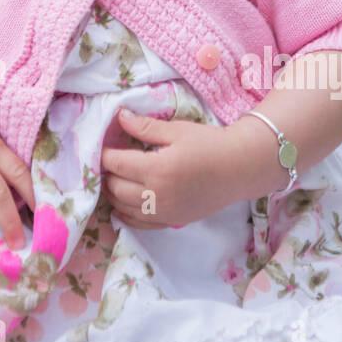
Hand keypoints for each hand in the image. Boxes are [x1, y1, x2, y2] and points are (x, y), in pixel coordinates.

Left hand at [100, 108, 242, 228]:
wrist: (240, 168)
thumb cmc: (209, 144)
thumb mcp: (176, 130)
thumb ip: (145, 127)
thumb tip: (119, 116)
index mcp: (157, 169)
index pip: (116, 163)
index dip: (104, 153)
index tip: (102, 145)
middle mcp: (157, 195)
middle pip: (115, 188)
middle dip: (106, 173)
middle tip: (106, 160)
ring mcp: (164, 212)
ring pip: (123, 208)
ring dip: (112, 194)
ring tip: (112, 178)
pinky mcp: (172, 221)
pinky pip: (139, 224)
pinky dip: (125, 214)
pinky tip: (122, 204)